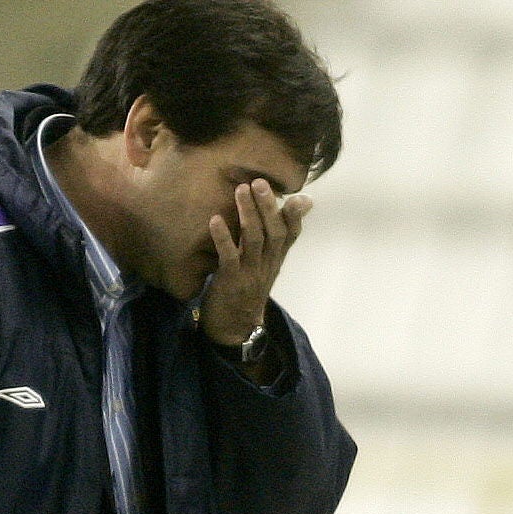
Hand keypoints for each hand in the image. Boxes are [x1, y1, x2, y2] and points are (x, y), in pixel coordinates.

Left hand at [201, 179, 310, 347]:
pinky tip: (215, 220)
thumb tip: (285, 225)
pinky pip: (228, 255)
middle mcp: (266, 265)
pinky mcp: (230, 281)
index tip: (297, 196)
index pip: (292, 235)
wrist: (232, 330)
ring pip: (254, 239)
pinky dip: (223, 236)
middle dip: (268, 206)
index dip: (295, 216)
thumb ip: (272, 245)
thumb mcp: (262, 269)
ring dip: (248, 213)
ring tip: (240, 191)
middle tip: (259, 182)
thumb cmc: (244, 294)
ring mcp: (249, 273)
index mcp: (275, 262)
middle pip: (274, 231)